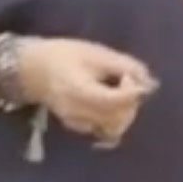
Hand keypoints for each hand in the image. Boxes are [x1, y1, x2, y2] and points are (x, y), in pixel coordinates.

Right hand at [17, 38, 157, 145]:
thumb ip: (125, 66)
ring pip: (113, 128)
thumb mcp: (96, 53)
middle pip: (117, 119)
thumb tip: (150, 82)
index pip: (114, 102)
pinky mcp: (77, 127)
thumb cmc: (65, 55)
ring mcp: (76, 123)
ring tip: (119, 91)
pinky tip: (111, 101)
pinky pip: (105, 129)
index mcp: (79, 90)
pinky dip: (115, 118)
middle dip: (131, 102)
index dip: (132, 91)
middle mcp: (76, 112)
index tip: (133, 77)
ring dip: (125, 112)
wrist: (32, 69)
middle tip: (126, 81)